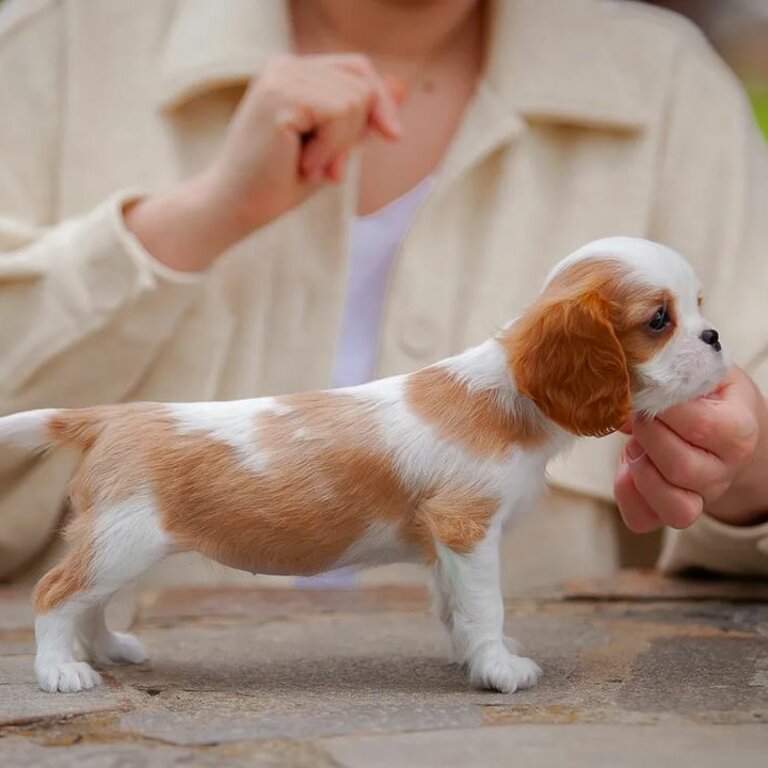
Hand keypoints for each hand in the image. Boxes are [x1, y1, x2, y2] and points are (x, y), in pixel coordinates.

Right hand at [126, 54, 401, 271]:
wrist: (237, 207)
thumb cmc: (280, 182)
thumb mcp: (334, 146)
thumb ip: (361, 117)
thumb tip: (402, 86)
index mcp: (294, 71)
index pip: (358, 68)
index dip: (381, 101)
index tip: (392, 136)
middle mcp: (284, 65)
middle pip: (361, 82)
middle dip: (358, 131)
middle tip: (329, 167)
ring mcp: (280, 77)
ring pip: (353, 99)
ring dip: (342, 145)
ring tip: (311, 167)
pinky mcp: (279, 97)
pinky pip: (338, 114)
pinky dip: (332, 148)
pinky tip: (304, 166)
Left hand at [614, 367, 767, 532]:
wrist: (722, 428)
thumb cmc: (708, 394)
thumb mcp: (702, 372)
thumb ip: (673, 373)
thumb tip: (629, 393)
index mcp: (738, 432)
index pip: (699, 425)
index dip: (662, 407)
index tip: (649, 392)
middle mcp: (723, 471)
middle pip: (681, 467)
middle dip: (647, 436)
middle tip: (639, 416)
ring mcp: (699, 497)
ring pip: (673, 505)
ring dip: (640, 471)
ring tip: (635, 445)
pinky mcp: (669, 511)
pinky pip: (643, 519)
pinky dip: (626, 495)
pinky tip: (627, 468)